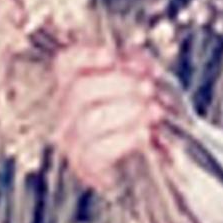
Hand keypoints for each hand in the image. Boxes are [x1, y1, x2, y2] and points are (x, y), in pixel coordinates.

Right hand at [44, 25, 175, 191]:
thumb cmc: (147, 119)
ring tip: (155, 111)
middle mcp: (67, 112)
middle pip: (79, 90)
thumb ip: (138, 65)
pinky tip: (147, 134)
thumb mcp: (146, 83)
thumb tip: (134, 58)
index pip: (66, 64)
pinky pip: (98, 151)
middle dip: (119, 84)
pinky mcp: (86, 166)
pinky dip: (126, 139)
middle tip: (148, 88)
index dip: (85, 56)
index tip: (112, 56)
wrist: (157, 165)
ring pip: (89, 120)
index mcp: (76, 86)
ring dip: (127, 111)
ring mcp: (73, 141)